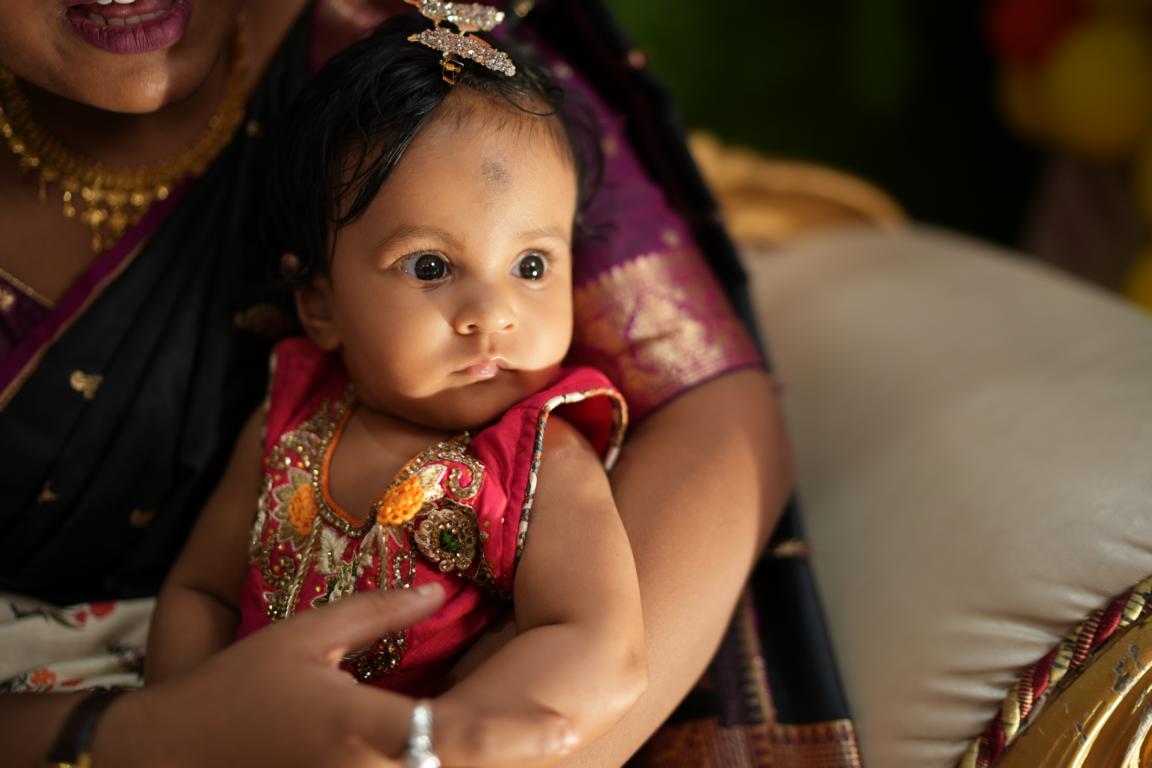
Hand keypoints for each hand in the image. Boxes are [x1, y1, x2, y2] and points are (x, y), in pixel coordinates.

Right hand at [95, 585, 574, 766]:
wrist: (163, 759)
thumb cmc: (234, 691)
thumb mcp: (305, 639)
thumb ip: (376, 612)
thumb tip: (436, 592)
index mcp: (361, 728)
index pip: (456, 736)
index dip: (516, 735)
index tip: (566, 725)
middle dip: (511, 759)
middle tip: (565, 736)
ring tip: (526, 743)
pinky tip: (454, 762)